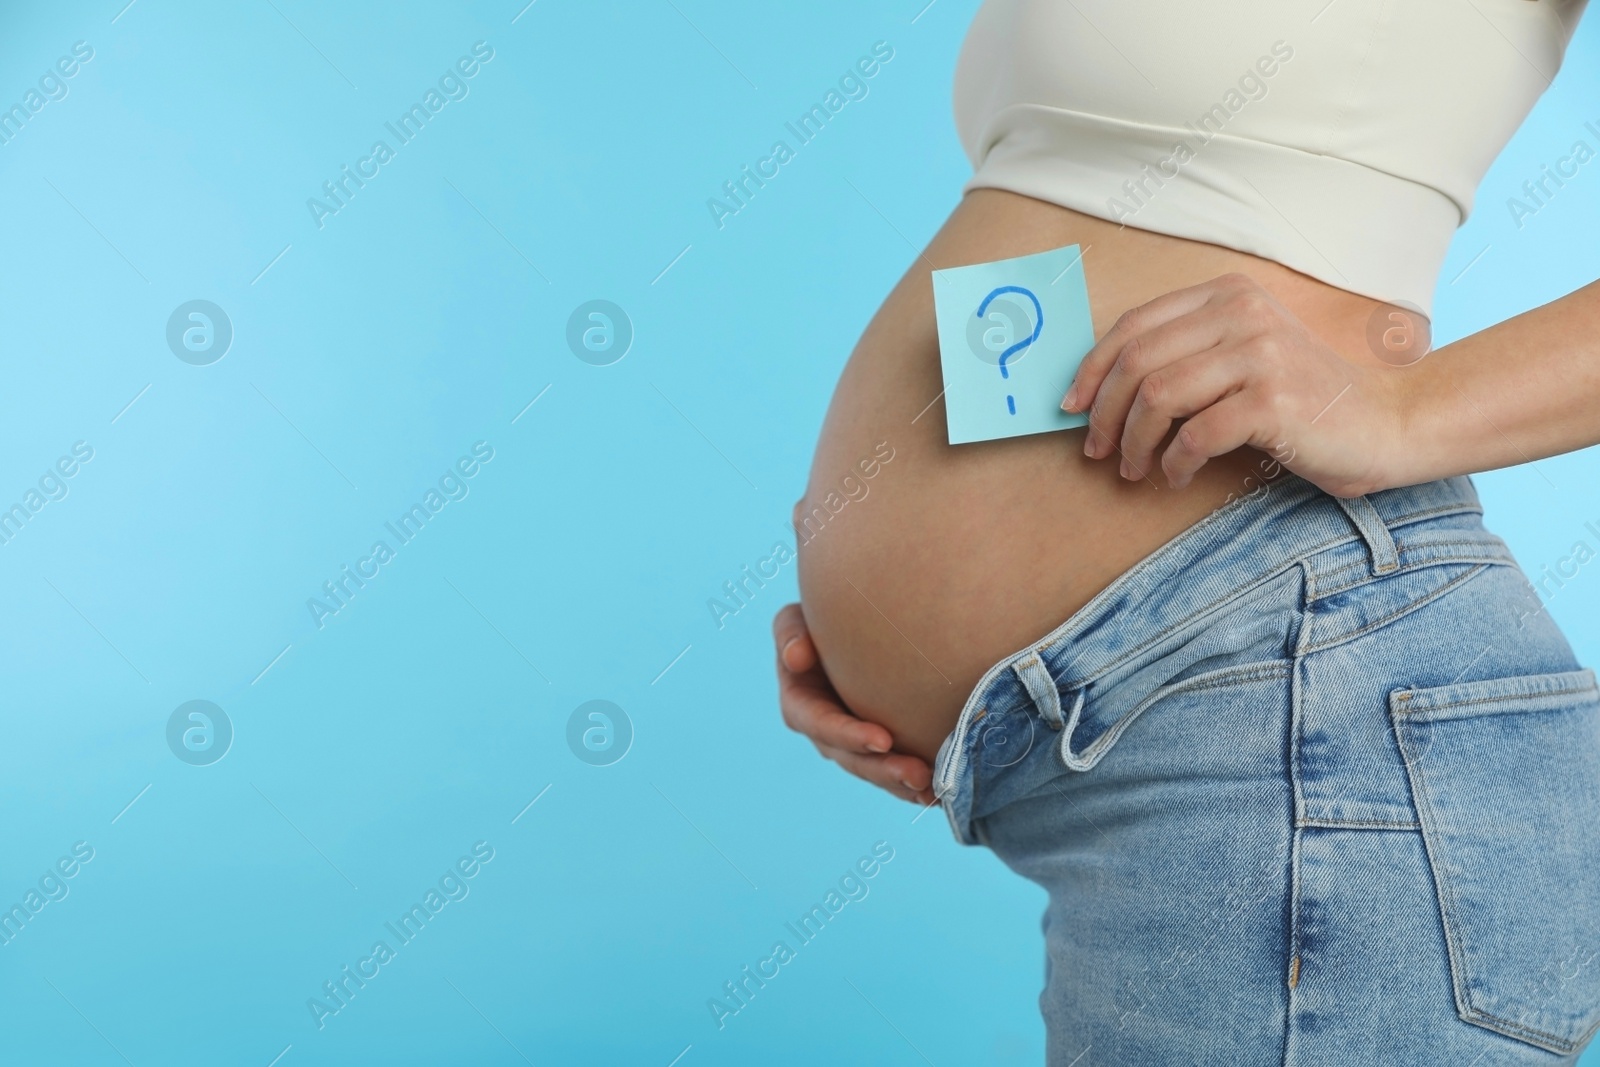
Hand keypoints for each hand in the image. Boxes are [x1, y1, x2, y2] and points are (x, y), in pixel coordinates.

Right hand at [773, 602, 934, 805]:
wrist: (846, 631)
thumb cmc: (816, 623)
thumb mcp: (794, 621)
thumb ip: (791, 634)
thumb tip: (796, 658)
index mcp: (802, 706)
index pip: (823, 725)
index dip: (850, 735)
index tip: (883, 740)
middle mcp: (826, 733)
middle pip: (854, 759)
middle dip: (885, 770)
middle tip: (920, 776)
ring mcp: (852, 744)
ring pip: (877, 771)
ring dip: (903, 783)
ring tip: (935, 791)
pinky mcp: (876, 748)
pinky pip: (894, 771)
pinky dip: (915, 784)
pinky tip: (944, 792)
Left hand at [1062, 273, 1406, 497]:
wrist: (1386, 424)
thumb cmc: (1303, 399)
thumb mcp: (1242, 356)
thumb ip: (1186, 355)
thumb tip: (1098, 390)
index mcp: (1227, 294)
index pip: (1133, 325)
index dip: (1091, 369)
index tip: (1070, 407)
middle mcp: (1243, 314)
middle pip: (1137, 361)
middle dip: (1103, 412)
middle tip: (1095, 450)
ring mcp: (1260, 355)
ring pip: (1158, 396)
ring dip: (1134, 443)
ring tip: (1134, 469)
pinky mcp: (1273, 401)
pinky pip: (1194, 435)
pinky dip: (1173, 463)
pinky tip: (1176, 477)